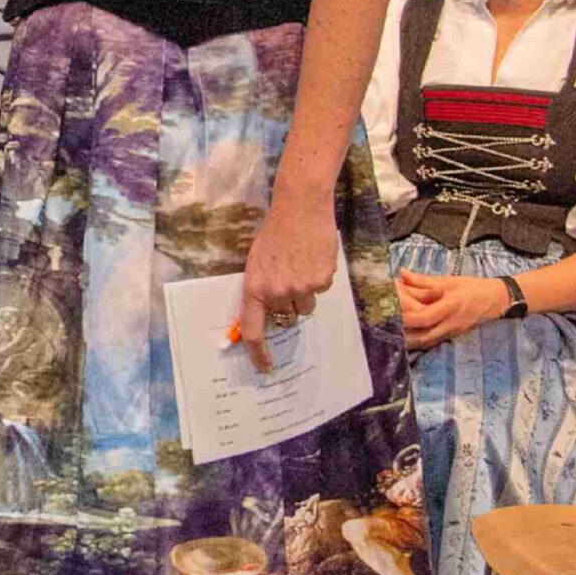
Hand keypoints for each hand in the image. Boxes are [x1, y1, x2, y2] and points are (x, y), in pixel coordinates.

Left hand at [236, 203, 338, 375]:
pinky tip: (313, 258)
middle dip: (287, 306)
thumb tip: (266, 315)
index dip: (258, 353)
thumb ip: (261, 289)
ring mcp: (301, 288)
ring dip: (304, 293)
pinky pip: (321, 291)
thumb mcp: (257, 262)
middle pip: (286, 318)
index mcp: (255, 288)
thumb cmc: (274, 233)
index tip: (264, 367)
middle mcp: (277, 292)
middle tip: (288, 281)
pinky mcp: (321, 280)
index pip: (254, 330)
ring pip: (305, 307)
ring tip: (301, 265)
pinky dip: (318, 279)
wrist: (299, 207)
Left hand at [397, 269, 507, 349]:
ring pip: (426, 342)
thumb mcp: (448, 281)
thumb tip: (402, 274)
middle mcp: (451, 323)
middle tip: (385, 325)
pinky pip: (432, 342)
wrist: (496, 300)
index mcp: (450, 306)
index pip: (424, 317)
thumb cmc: (472, 288)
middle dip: (402, 332)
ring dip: (408, 339)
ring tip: (390, 332)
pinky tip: (405, 337)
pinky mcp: (452, 336)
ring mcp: (452, 332)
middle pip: (422, 336)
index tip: (390, 309)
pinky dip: (417, 341)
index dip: (406, 316)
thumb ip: (423, 281)